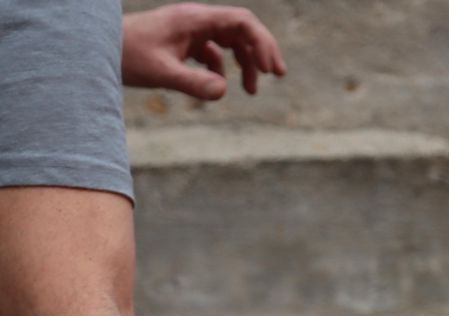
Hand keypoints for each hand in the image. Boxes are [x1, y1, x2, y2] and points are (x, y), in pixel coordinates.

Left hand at [122, 3, 286, 99]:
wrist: (97, 50)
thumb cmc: (125, 56)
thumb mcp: (160, 73)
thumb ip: (193, 83)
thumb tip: (224, 91)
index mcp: (194, 19)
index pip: (241, 23)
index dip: (263, 44)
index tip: (272, 70)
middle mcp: (196, 20)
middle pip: (242, 29)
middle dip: (262, 50)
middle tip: (278, 75)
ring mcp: (190, 30)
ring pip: (230, 41)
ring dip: (245, 63)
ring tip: (251, 91)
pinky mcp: (182, 43)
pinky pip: (213, 51)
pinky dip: (223, 67)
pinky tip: (220, 85)